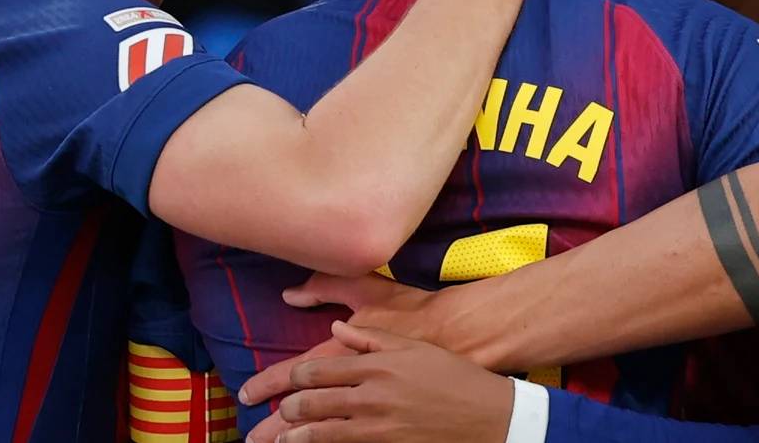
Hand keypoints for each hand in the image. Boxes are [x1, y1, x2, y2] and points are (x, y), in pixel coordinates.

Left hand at [246, 321, 511, 442]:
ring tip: (278, 442)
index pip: (316, 370)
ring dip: (294, 438)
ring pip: (321, 433)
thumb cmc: (452, 374)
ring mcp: (378, 426)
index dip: (290, 379)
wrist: (487, 413)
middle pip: (312, 404)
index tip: (279, 384)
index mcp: (375, 365)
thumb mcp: (412, 345)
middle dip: (285, 412)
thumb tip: (335, 327)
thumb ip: (370, 336)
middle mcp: (372, 396)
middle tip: (271, 417)